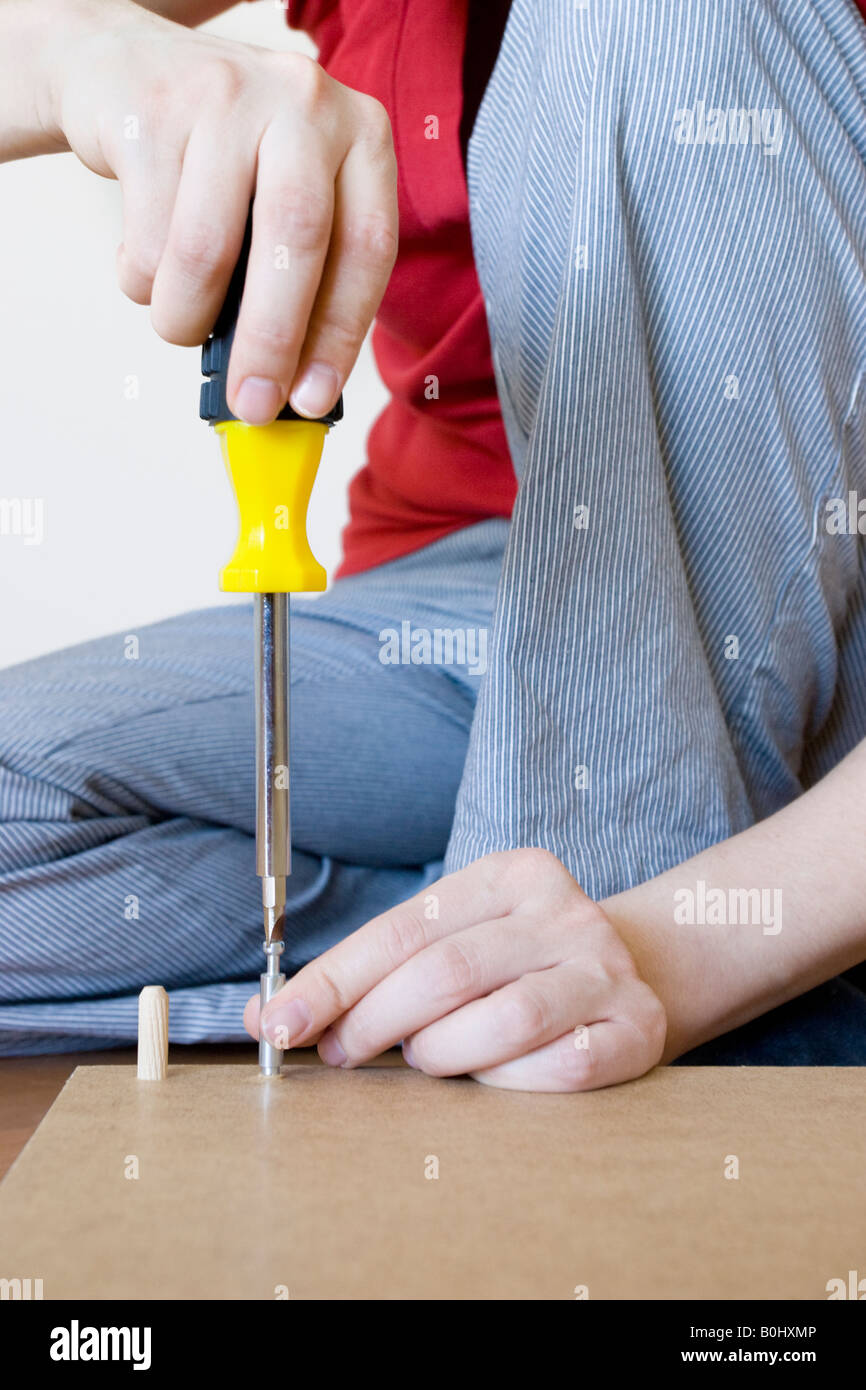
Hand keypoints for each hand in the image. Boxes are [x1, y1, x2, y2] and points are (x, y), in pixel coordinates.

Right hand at [43, 0, 397, 421]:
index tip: (315, 399)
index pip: (367, 249)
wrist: (130, 72)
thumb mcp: (287, 200)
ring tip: (179, 324)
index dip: (341, 335)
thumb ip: (307, 277)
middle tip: (253, 403)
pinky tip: (145, 262)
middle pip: (296, 242)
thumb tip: (296, 389)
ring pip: (207, 249)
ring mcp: (228, 97)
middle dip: (272, 342)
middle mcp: (304, 104)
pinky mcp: (153, 110)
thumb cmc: (227, 164)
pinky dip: (141, 279)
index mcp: (361, 136)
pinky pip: (147, 234)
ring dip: (186, 317)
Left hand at [245, 849, 666, 1091]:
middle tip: (341, 1053)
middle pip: (444, 973)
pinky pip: (558, 1066)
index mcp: (510, 876)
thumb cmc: (516, 965)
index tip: (278, 1023)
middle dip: (373, 1023)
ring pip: (502, 1021)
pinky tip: (493, 1075)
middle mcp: (563, 912)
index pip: (403, 929)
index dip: (333, 981)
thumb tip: (269, 1015)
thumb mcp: (454, 939)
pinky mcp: (637, 1025)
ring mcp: (605, 967)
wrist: (638, 972)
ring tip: (426, 1058)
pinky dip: (510, 1080)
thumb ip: (374, 971)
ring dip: (442, 1053)